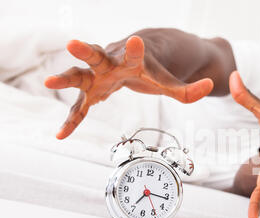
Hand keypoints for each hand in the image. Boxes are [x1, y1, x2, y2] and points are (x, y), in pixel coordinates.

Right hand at [45, 36, 213, 138]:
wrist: (134, 57)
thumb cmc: (152, 67)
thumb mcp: (170, 81)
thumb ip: (188, 89)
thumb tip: (210, 86)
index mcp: (134, 58)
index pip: (136, 52)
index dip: (136, 48)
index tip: (138, 40)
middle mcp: (112, 62)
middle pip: (97, 55)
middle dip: (86, 51)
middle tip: (74, 43)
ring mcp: (98, 76)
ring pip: (80, 75)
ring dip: (65, 78)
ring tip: (49, 81)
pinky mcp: (93, 91)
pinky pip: (80, 107)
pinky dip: (72, 120)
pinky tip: (60, 135)